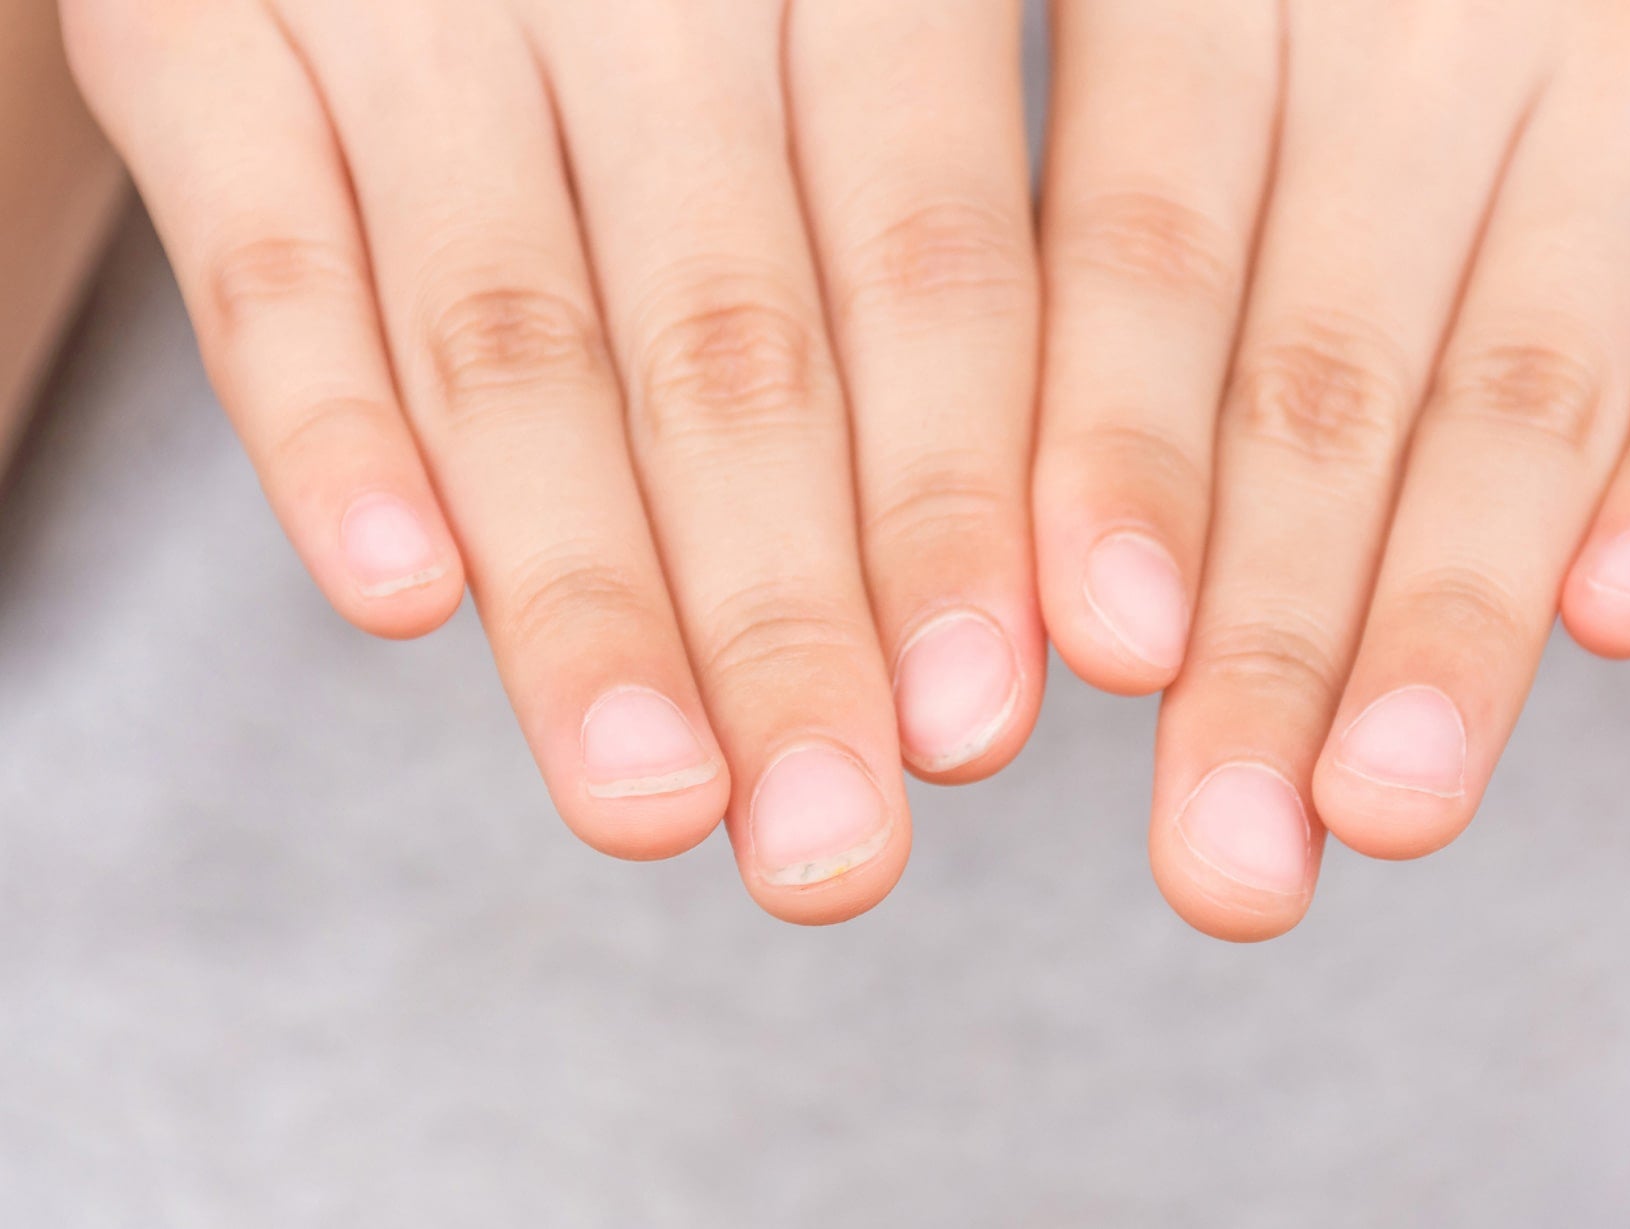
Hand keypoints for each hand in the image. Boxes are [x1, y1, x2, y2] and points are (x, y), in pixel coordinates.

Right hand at [65, 0, 1044, 922]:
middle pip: (734, 338)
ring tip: (650, 801)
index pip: (932, 267)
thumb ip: (897, 263)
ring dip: (583, 588)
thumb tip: (1012, 611)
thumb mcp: (809, 62)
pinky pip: (267, 250)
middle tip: (830, 846)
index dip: (953, 509)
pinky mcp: (197, 20)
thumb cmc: (658, 9)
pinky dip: (327, 427)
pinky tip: (398, 601)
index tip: (978, 728)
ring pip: (512, 329)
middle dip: (788, 615)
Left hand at [1034, 0, 1629, 938]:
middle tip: (1223, 858)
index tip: (1092, 659)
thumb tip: (1015, 547)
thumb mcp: (1231, 22)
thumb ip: (1132, 220)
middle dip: (1268, 628)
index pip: (1143, 251)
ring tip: (1385, 805)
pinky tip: (1620, 618)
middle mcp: (1425, 15)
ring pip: (1525, 383)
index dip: (1116, 461)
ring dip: (1453, 609)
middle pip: (1321, 367)